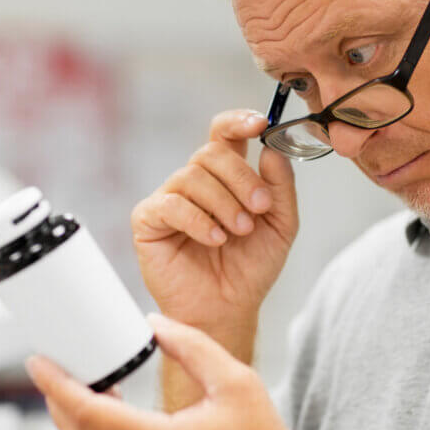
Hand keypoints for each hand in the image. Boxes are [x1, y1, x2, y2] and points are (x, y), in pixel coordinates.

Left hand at [26, 313, 315, 429]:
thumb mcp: (236, 381)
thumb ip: (191, 347)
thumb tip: (153, 322)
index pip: (88, 413)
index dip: (56, 385)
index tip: (38, 361)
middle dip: (56, 401)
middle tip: (50, 368)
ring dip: (77, 421)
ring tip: (79, 384)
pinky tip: (111, 413)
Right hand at [131, 110, 297, 335]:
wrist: (228, 308)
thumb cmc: (250, 267)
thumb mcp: (281, 225)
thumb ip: (280, 187)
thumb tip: (271, 150)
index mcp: (226, 176)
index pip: (224, 133)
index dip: (239, 121)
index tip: (261, 124)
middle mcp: (195, 181)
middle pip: (212, 152)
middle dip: (241, 178)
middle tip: (259, 209)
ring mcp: (169, 198)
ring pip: (192, 176)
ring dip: (223, 203)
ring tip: (238, 231)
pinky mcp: (149, 220)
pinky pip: (170, 204)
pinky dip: (197, 220)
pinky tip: (215, 238)